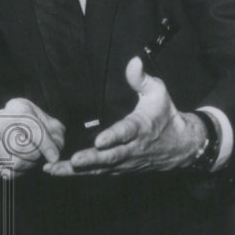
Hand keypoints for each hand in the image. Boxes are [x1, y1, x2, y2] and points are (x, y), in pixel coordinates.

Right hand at [0, 98, 64, 177]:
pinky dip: (14, 173)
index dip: (44, 144)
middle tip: (38, 155)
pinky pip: (1, 171)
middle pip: (18, 146)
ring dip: (25, 165)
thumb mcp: (50, 126)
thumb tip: (53, 158)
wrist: (13, 127)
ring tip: (28, 158)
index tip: (54, 157)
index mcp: (17, 107)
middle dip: (34, 155)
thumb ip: (56, 139)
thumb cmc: (35, 127)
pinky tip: (17, 163)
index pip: (31, 127)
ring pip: (10, 162)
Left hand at [44, 56, 204, 175]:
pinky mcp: (120, 168)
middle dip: (92, 159)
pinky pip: (98, 173)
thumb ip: (141, 78)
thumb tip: (133, 60)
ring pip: (100, 168)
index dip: (113, 137)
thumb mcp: (158, 92)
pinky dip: (78, 175)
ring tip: (53, 169)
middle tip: (74, 160)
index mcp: (140, 127)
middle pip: (111, 156)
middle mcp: (132, 148)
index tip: (100, 140)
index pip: (126, 132)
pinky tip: (57, 172)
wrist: (182, 146)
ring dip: (77, 171)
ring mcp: (125, 161)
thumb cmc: (165, 115)